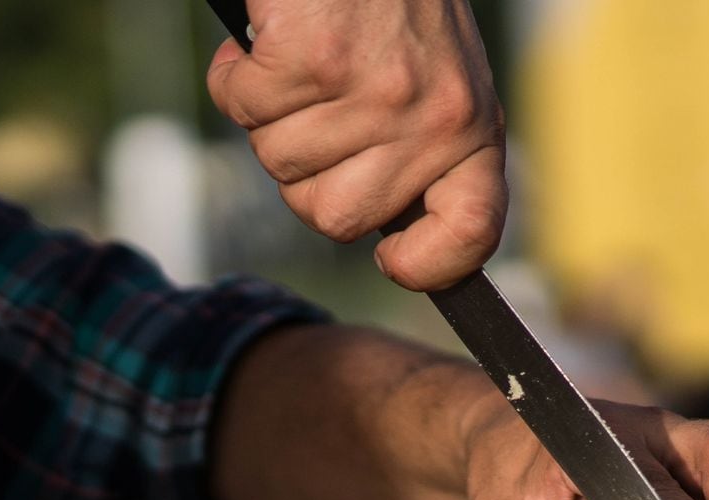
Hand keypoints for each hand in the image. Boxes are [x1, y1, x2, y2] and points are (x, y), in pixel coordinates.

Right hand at [206, 0, 506, 290]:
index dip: (430, 264)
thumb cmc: (391, 6)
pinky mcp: (312, 58)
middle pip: (336, 218)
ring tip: (299, 62)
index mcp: (473, 128)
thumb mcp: (439, 83)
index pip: (472, 232)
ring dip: (268, 118)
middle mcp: (433, 117)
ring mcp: (373, 91)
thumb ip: (425, 155)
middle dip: (306, 175)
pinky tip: (267, 38)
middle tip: (318, 113)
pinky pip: (241, 106)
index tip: (393, 260)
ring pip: (280, 165)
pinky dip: (235, 75)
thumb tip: (390, 237)